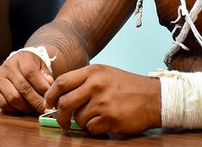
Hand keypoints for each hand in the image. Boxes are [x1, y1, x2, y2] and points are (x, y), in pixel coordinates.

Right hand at [0, 50, 53, 113]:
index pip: (31, 73)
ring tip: (36, 109)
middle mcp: (7, 66)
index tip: (50, 97)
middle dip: (36, 101)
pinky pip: (4, 104)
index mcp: (21, 58)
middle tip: (45, 108)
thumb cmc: (32, 66)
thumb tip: (49, 84)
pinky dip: (16, 110)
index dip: (41, 87)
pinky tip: (24, 108)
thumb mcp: (41, 66)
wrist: (17, 64)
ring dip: (27, 107)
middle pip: (23, 87)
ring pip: (13, 98)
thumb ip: (46, 75)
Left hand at [44, 64, 160, 135]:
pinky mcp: (110, 118)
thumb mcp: (104, 74)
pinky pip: (91, 128)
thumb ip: (83, 81)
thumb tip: (59, 94)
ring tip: (95, 117)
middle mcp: (96, 85)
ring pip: (78, 118)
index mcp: (92, 71)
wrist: (153, 97)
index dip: (50, 95)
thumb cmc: (126, 86)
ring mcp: (103, 102)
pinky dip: (94, 129)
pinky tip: (104, 122)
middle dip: (60, 116)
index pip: (62, 82)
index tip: (48, 103)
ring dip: (82, 122)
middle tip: (62, 121)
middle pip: (65, 103)